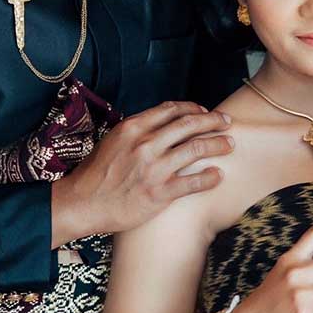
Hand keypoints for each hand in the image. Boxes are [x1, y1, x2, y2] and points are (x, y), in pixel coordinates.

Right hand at [51, 100, 232, 242]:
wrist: (82, 203)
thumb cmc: (95, 175)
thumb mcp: (112, 141)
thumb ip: (136, 132)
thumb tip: (159, 126)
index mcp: (133, 128)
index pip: (171, 110)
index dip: (192, 108)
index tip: (203, 112)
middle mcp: (145, 143)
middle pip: (189, 124)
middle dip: (213, 121)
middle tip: (227, 123)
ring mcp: (154, 168)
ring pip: (196, 149)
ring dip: (218, 144)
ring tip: (229, 144)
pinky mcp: (159, 192)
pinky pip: (193, 182)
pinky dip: (210, 178)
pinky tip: (218, 176)